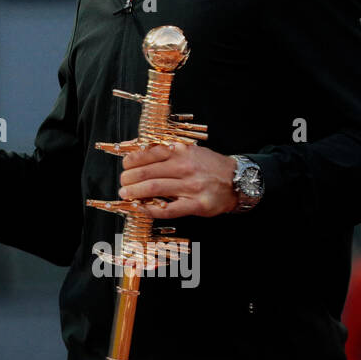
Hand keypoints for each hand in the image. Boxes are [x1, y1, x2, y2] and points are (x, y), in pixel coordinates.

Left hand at [117, 143, 237, 218]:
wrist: (238, 180)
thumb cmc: (209, 165)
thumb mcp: (190, 150)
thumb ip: (167, 150)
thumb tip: (137, 150)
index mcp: (181, 152)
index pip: (148, 154)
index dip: (132, 161)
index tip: (125, 165)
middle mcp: (184, 167)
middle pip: (147, 173)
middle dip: (129, 178)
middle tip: (122, 183)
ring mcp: (190, 187)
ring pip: (154, 189)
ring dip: (135, 192)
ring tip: (125, 195)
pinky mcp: (196, 205)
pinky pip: (168, 209)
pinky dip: (151, 209)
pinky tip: (142, 208)